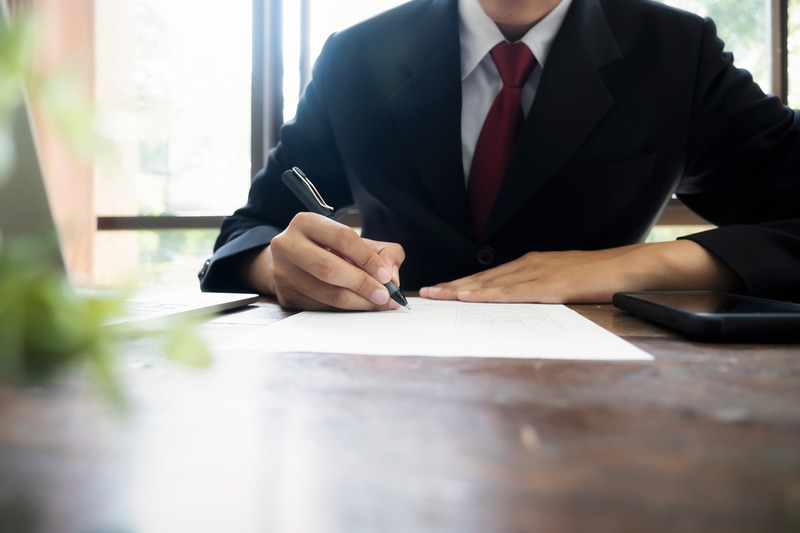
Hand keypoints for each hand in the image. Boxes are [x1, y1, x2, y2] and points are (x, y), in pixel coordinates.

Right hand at [245, 213, 405, 309]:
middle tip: (385, 296)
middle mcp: (287, 245)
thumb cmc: (328, 249)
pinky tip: (359, 306)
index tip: (386, 276)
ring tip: (378, 304)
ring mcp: (283, 272)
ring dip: (359, 303)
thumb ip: (382, 252)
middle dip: (363, 285)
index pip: (343, 239)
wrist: (291, 261)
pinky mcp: (285, 296)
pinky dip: (345, 311)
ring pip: (327, 294)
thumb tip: (392, 277)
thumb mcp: (355, 241)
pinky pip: (322, 308)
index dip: (368, 259)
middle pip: (330, 269)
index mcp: (306, 223)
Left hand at [419, 240, 739, 303]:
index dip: (463, 282)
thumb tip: (520, 300)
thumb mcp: (562, 281)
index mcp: (531, 264)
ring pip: (493, 282)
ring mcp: (538, 273)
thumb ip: (539, 288)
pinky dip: (488, 294)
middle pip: (484, 277)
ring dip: (462, 289)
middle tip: (426, 291)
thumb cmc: (598, 277)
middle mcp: (529, 264)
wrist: (629, 267)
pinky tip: (470, 297)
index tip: (441, 289)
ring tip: (438, 295)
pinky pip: (513, 292)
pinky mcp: (550, 285)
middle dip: (453, 285)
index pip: (490, 275)